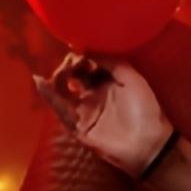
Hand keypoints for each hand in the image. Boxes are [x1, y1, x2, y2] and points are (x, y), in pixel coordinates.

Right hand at [34, 51, 175, 178]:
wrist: (148, 143)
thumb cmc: (144, 109)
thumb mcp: (131, 77)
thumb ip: (111, 61)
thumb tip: (84, 48)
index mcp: (107, 82)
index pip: (87, 65)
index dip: (82, 56)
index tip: (78, 48)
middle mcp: (93, 94)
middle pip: (73, 76)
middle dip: (68, 66)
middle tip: (70, 63)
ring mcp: (84, 110)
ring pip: (62, 91)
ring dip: (57, 78)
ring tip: (61, 72)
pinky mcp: (77, 126)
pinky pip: (60, 109)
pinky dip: (49, 96)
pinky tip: (41, 82)